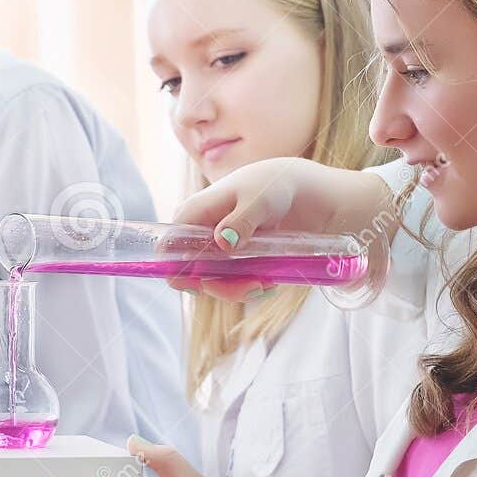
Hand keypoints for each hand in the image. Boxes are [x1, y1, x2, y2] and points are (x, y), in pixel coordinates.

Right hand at [169, 157, 398, 298]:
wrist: (307, 193)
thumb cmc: (277, 186)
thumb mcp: (261, 198)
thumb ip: (241, 220)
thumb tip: (222, 242)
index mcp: (196, 213)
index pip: (169, 244)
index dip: (174, 266)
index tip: (195, 282)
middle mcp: (202, 235)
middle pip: (189, 271)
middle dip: (213, 285)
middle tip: (246, 286)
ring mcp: (219, 252)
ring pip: (211, 283)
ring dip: (235, 289)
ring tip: (263, 284)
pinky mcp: (237, 263)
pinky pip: (232, 284)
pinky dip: (247, 287)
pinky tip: (267, 282)